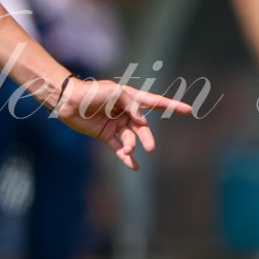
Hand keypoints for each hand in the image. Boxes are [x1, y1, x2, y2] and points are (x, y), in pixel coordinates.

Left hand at [50, 77, 194, 170]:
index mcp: (131, 99)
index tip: (189, 110)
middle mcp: (126, 112)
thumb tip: (142, 121)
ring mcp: (117, 124)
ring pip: (131, 138)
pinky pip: (119, 148)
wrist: (70, 102)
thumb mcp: (115, 93)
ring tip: (128, 149)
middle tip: (150, 147)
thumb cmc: (92, 92)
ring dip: (131, 145)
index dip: (172, 106)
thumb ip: (131, 104)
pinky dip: (126, 157)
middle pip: (142, 127)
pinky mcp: (106, 135)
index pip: (156, 102)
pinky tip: (134, 166)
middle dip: (146, 137)